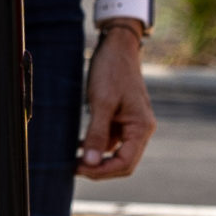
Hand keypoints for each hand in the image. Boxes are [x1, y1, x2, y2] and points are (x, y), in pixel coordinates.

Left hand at [77, 26, 155, 179]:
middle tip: (74, 167)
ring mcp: (132, 124)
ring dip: (96, 159)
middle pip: (123, 162)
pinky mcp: (122, 119)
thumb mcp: (102, 102)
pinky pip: (110, 141)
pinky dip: (96, 146)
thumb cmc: (112, 70)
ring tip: (73, 159)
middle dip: (99, 168)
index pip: (125, 163)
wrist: (117, 45)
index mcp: (142, 127)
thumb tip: (89, 164)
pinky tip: (79, 146)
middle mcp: (141, 129)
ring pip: (116, 154)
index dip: (102, 171)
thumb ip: (97, 133)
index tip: (78, 169)